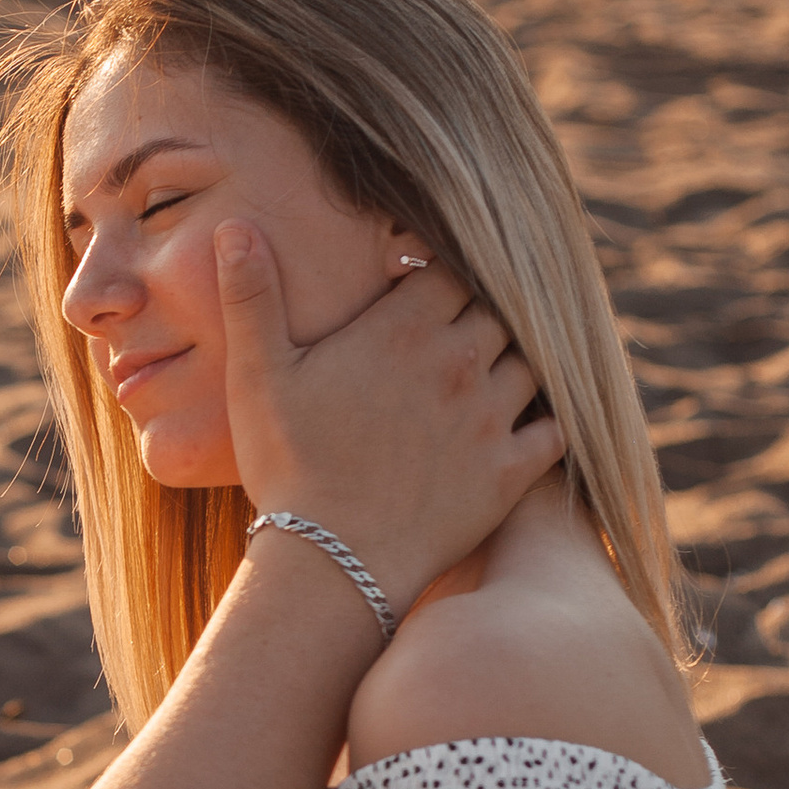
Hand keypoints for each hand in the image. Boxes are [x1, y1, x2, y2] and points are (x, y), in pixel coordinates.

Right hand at [218, 222, 563, 622]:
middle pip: (497, 312)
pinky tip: (526, 427)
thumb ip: (253, 297)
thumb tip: (235, 226)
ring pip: (531, 364)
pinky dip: (546, 423)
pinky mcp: (510, 472)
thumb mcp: (257, 376)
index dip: (438, 276)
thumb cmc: (287, 466)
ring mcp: (491, 418)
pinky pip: (554, 431)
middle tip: (455, 333)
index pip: (450, 270)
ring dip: (513, 364)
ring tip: (487, 377)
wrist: (329, 562)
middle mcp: (460, 362)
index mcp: (405, 329)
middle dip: (479, 316)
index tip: (421, 292)